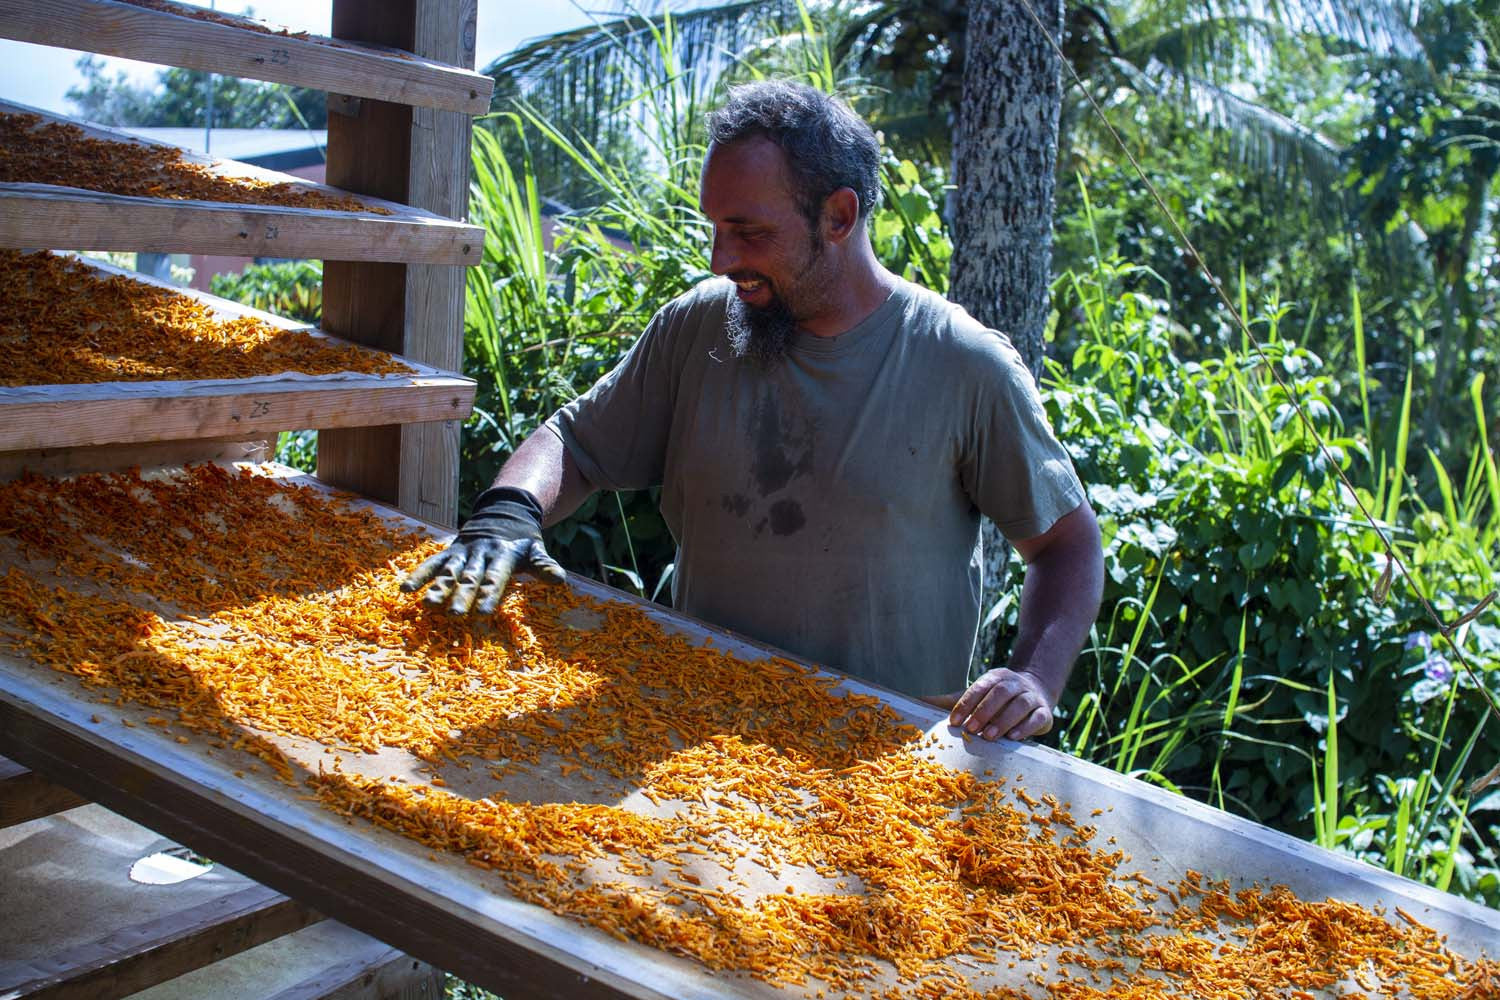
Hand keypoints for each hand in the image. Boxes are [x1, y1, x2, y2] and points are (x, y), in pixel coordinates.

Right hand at [400, 486, 565, 613]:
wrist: (503, 513)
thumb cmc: (521, 542)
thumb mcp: (535, 550)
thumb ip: (544, 565)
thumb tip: (560, 580)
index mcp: (502, 555)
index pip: (496, 577)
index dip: (491, 594)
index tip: (485, 613)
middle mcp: (481, 553)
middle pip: (471, 577)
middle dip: (463, 596)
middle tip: (456, 615)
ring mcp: (463, 552)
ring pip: (450, 572)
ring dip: (438, 588)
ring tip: (427, 605)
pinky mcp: (449, 552)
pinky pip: (433, 564)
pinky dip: (419, 575)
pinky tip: (405, 589)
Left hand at [948, 668, 1054, 741]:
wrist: (1035, 692)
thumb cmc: (997, 699)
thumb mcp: (975, 695)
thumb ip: (951, 700)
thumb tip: (919, 700)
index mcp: (995, 677)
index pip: (979, 687)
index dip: (966, 703)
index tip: (954, 721)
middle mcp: (1014, 684)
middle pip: (1000, 693)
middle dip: (984, 711)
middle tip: (971, 729)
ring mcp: (1031, 696)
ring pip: (1020, 704)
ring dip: (1004, 720)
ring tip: (989, 736)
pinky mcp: (1044, 712)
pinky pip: (1037, 717)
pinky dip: (1026, 727)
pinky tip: (1013, 737)